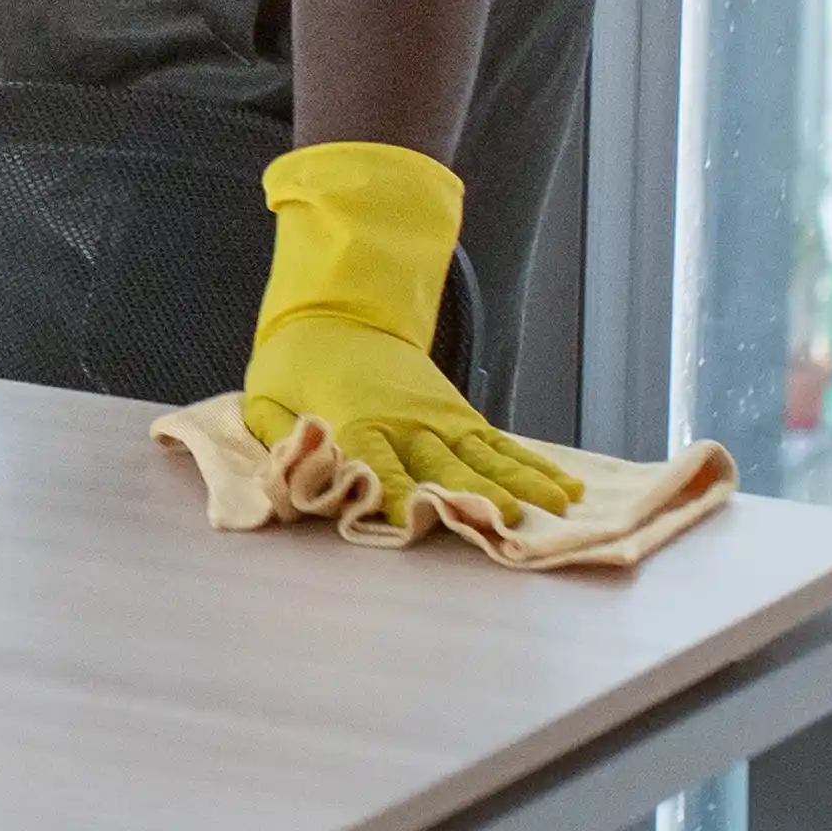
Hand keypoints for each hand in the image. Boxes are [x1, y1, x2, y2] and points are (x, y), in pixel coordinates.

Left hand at [236, 140, 581, 522]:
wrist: (340, 308)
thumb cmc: (298, 360)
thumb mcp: (267, 394)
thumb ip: (279, 436)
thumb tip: (293, 471)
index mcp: (359, 422)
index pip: (381, 467)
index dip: (398, 495)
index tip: (416, 522)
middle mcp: (408, 422)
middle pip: (445, 466)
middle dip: (475, 495)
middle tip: (508, 520)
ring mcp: (441, 417)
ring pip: (486, 457)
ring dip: (521, 484)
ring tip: (557, 509)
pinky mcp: (460, 414)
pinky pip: (500, 443)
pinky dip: (533, 464)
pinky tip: (564, 487)